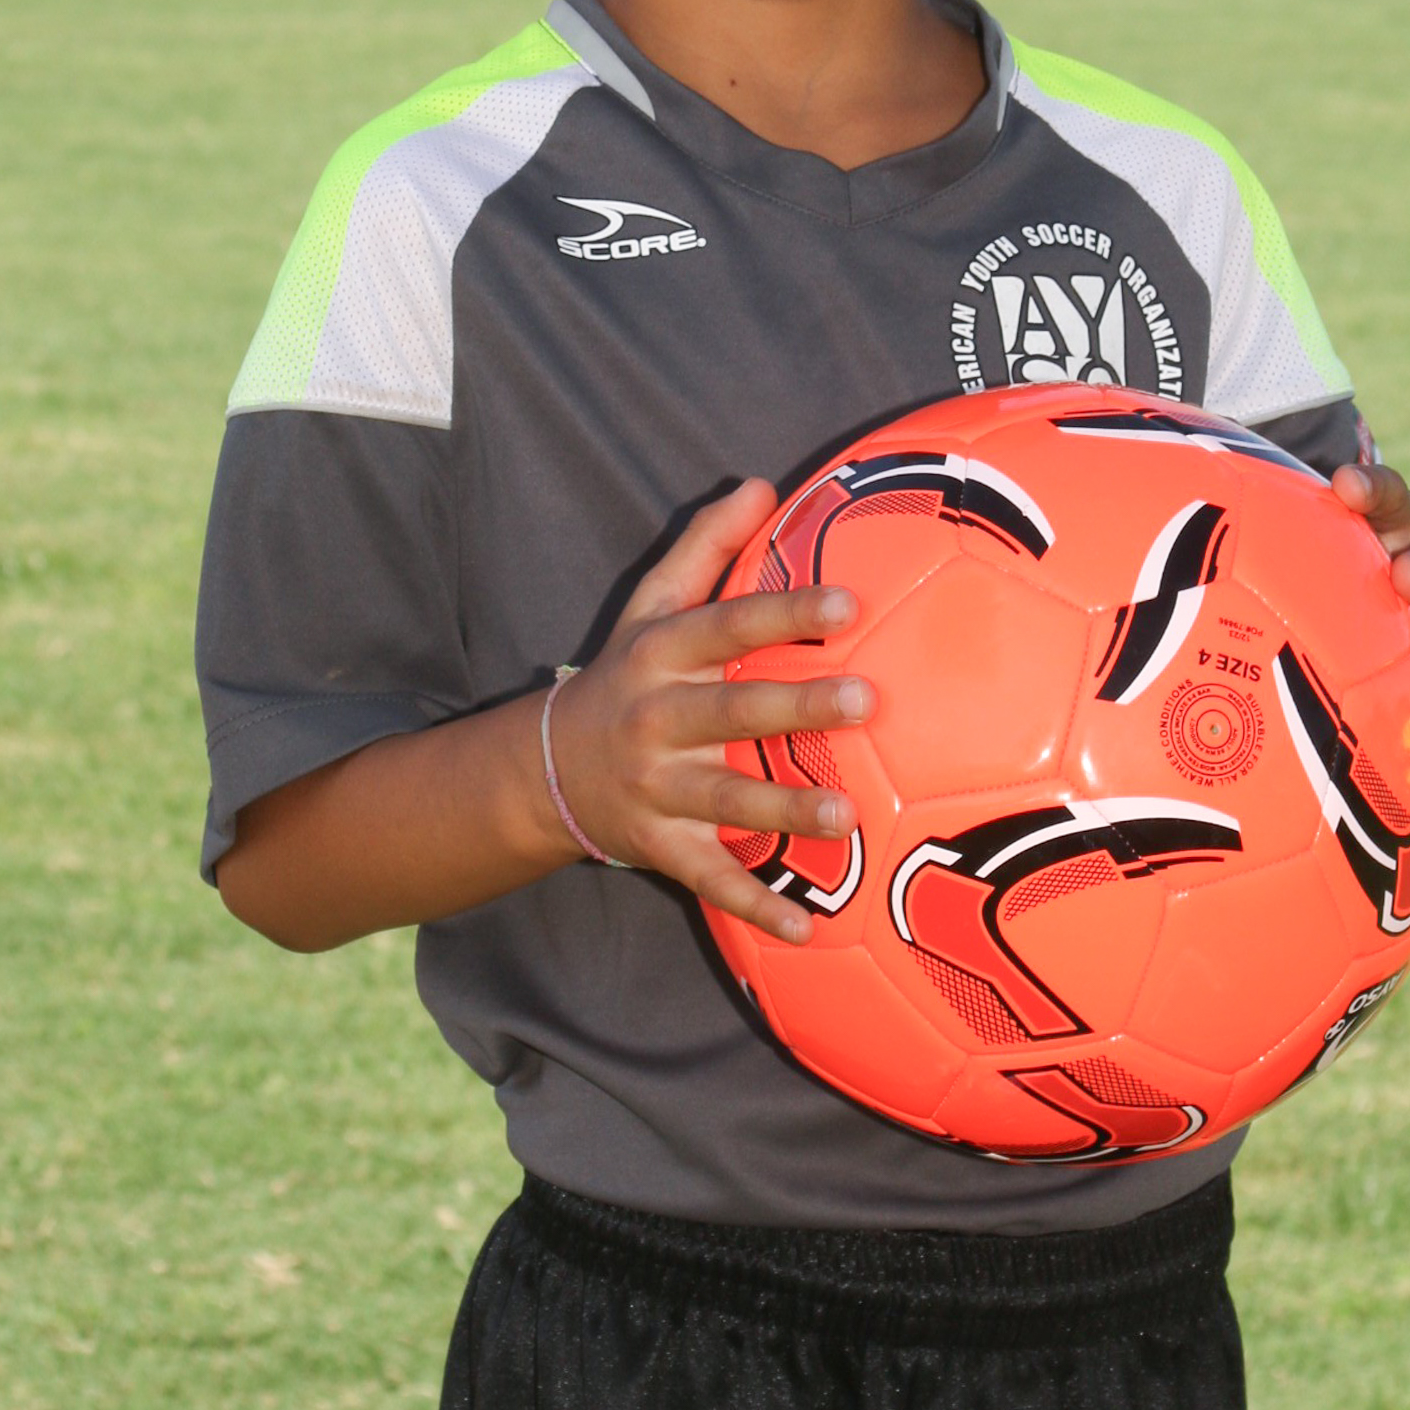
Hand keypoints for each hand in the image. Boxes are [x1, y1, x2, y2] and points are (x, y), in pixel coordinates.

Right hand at [544, 478, 873, 944]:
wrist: (541, 768)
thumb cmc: (623, 675)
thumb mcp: (650, 606)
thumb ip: (705, 546)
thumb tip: (762, 483)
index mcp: (662, 656)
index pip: (727, 626)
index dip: (784, 613)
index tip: (847, 602)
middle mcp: (657, 722)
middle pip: (733, 713)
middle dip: (798, 708)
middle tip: (867, 698)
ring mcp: (657, 790)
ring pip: (726, 802)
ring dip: (785, 813)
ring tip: (847, 818)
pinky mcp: (661, 849)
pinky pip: (711, 881)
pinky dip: (754, 907)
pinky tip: (806, 926)